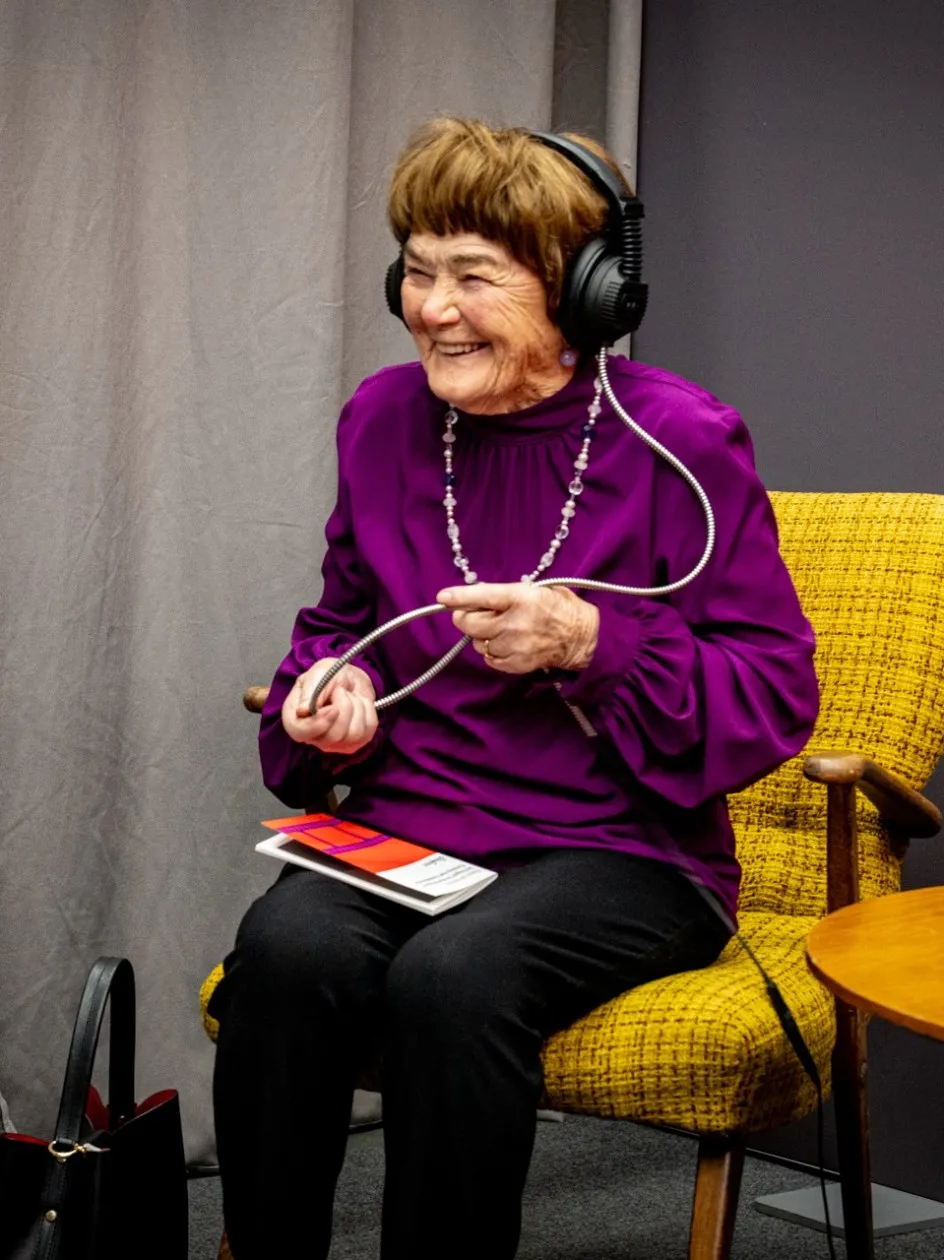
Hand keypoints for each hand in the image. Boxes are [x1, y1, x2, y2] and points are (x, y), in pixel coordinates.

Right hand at [282, 659, 378, 754]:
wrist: (348, 677)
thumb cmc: (328, 676)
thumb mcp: (317, 675)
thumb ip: (309, 691)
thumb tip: (302, 711)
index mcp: (295, 719)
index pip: (301, 733)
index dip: (318, 723)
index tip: (332, 708)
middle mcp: (313, 737)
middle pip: (333, 736)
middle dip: (344, 707)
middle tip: (340, 690)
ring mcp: (335, 743)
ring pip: (353, 734)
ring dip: (356, 706)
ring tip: (349, 695)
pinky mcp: (355, 743)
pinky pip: (367, 731)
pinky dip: (367, 711)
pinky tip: (358, 702)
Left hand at [436, 582, 599, 673]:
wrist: (582, 638)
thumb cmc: (560, 608)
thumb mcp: (537, 590)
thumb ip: (508, 594)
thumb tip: (479, 597)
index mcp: (522, 598)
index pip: (483, 596)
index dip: (459, 597)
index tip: (443, 597)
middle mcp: (515, 623)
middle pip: (471, 624)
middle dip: (466, 618)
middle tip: (472, 614)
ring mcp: (515, 646)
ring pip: (478, 643)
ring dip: (482, 636)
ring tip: (499, 629)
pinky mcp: (517, 664)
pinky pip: (490, 658)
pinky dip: (492, 651)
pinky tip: (506, 643)